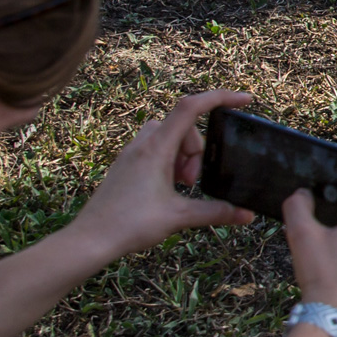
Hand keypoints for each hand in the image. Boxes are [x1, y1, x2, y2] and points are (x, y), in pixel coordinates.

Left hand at [66, 88, 255, 258]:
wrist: (90, 239)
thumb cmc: (129, 224)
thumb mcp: (179, 217)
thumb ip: (215, 212)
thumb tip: (246, 215)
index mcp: (156, 148)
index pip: (192, 107)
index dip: (220, 97)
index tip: (245, 100)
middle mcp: (143, 143)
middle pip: (183, 126)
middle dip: (196, 150)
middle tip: (192, 182)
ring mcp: (131, 153)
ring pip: (167, 135)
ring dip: (182, 154)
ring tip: (180, 186)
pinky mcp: (125, 165)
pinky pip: (154, 148)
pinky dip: (168, 161)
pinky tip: (167, 189)